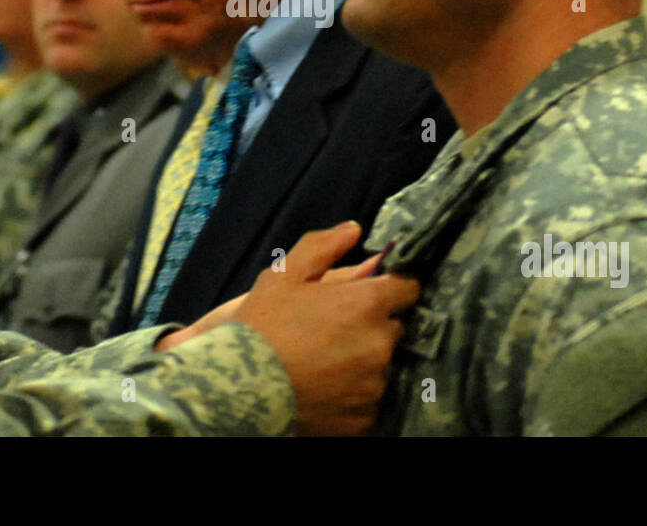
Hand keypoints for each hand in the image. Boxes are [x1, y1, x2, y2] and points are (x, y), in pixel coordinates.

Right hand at [234, 221, 417, 435]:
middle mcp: (379, 344)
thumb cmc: (262, 325)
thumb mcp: (285, 275)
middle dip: (374, 323)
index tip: (371, 291)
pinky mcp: (365, 417)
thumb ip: (323, 247)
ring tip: (328, 358)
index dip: (391, 286)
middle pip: (395, 326)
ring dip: (366, 358)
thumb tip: (355, 229)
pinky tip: (327, 384)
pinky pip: (371, 398)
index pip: (408, 288)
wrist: (237, 388)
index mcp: (366, 304)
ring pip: (383, 363)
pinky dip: (356, 391)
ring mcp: (374, 384)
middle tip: (337, 326)